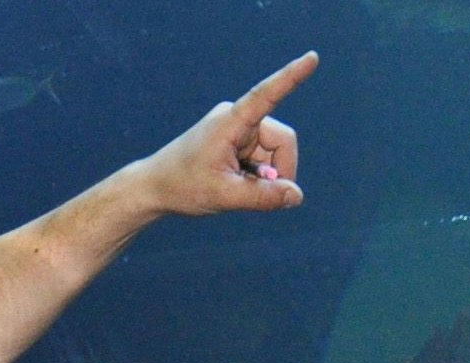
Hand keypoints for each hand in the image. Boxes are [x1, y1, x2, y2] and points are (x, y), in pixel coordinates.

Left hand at [125, 54, 314, 216]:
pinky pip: (265, 160)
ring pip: (276, 154)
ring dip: (265, 177)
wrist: (156, 186)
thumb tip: (296, 195)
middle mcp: (239, 118)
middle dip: (279, 171)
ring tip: (238, 187)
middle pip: (283, 142)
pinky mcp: (239, 142)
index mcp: (231, 121)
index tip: (313, 58)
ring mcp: (240, 130)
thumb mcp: (225, 196)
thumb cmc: (183, 185)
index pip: (267, 95)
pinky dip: (258, 177)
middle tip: (263, 196)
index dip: (291, 77)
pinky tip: (237, 183)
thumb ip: (263, 197)